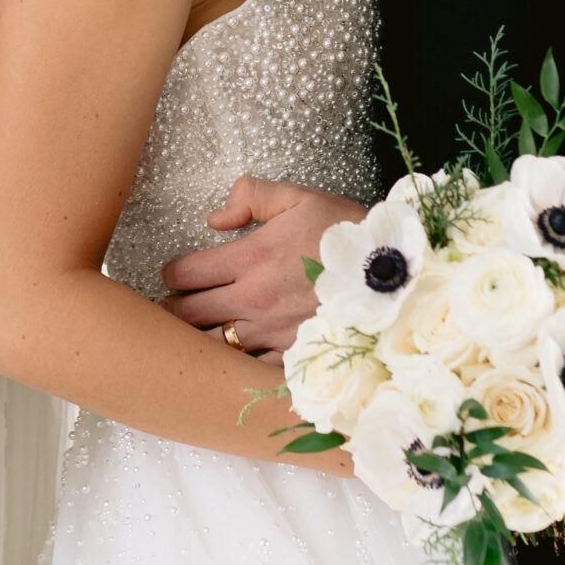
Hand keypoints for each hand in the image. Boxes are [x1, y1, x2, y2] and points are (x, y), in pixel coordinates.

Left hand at [162, 176, 367, 360]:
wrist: (393, 273)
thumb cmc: (348, 232)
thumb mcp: (300, 196)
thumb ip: (251, 195)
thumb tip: (214, 218)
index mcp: (251, 257)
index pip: (186, 273)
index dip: (170, 274)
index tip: (172, 275)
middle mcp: (255, 298)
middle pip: (188, 315)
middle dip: (173, 309)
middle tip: (173, 306)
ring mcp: (272, 332)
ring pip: (211, 346)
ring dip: (197, 340)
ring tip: (195, 333)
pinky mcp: (292, 356)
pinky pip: (248, 369)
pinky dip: (235, 363)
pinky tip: (234, 355)